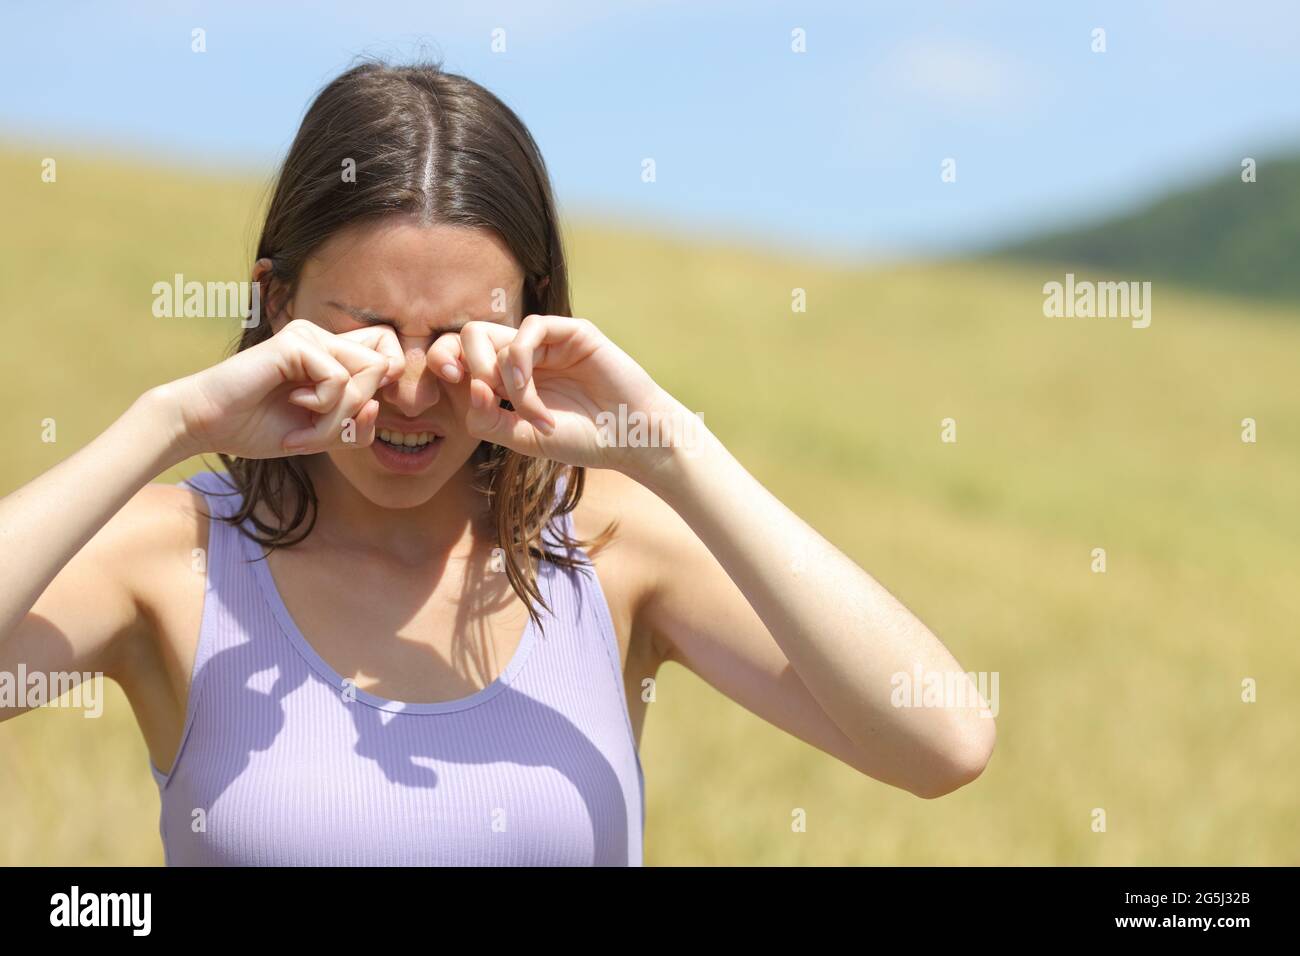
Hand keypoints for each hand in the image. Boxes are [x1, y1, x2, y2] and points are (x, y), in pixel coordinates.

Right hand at [168, 318, 405, 458]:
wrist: (207, 424)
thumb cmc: (259, 428)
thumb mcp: (321, 436)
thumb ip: (357, 425)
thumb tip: (378, 405)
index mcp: (332, 354)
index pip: (390, 354)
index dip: (388, 387)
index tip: (353, 421)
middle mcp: (324, 338)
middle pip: (384, 368)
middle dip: (360, 412)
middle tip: (321, 434)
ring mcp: (310, 335)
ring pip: (366, 375)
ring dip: (339, 417)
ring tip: (305, 431)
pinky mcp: (295, 342)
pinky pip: (339, 379)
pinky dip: (323, 409)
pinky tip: (293, 407)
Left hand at [425, 314, 697, 474]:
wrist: (631, 439)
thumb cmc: (582, 440)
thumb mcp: (522, 437)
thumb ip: (486, 418)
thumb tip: (469, 385)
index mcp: (507, 377)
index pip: (461, 355)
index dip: (443, 364)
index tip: (443, 388)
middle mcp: (524, 355)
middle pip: (469, 336)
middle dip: (466, 367)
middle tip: (487, 398)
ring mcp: (547, 342)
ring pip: (495, 336)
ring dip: (505, 382)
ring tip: (532, 416)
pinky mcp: (571, 332)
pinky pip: (530, 329)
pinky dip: (522, 366)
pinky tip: (535, 398)